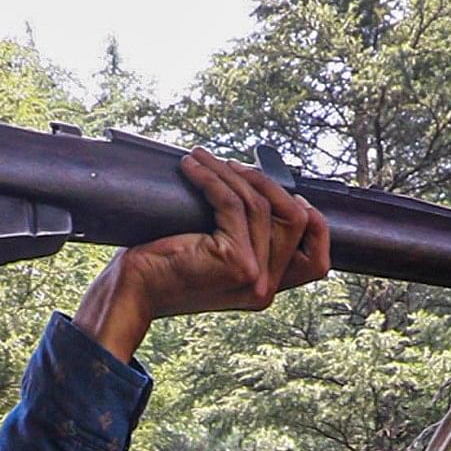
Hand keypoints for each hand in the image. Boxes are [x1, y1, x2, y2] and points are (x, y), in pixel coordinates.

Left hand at [72, 151, 332, 360]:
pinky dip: (212, 179)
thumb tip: (259, 186)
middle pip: (299, 221)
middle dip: (268, 184)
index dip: (311, 219)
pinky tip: (191, 167)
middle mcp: (266, 288)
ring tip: (203, 158)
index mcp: (266, 288)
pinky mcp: (236, 262)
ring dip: (231, 173)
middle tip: (234, 166)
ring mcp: (255, 276)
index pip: (317, 259)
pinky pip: (234, 205)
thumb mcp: (215, 254)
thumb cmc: (164, 267)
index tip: (279, 189)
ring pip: (261, 206)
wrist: (133, 291)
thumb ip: (244, 237)